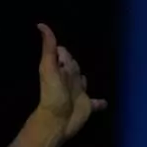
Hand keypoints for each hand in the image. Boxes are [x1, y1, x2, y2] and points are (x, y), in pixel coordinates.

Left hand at [34, 23, 106, 139]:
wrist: (56, 120)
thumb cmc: (53, 93)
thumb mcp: (48, 67)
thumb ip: (48, 48)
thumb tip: (41, 25)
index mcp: (62, 70)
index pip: (63, 56)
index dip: (62, 52)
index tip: (60, 47)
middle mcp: (70, 80)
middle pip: (74, 68)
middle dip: (74, 63)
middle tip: (75, 59)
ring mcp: (79, 93)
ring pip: (83, 83)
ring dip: (84, 80)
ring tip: (86, 76)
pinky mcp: (87, 106)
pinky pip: (95, 103)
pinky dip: (99, 103)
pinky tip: (105, 103)